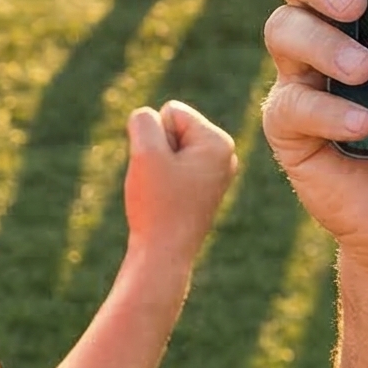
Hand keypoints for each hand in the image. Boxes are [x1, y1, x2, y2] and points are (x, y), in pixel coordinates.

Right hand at [122, 101, 236, 276]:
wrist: (163, 255)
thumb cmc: (157, 205)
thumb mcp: (145, 153)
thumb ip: (143, 120)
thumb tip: (148, 118)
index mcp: (219, 142)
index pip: (170, 112)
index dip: (155, 138)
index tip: (164, 171)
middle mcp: (224, 154)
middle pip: (171, 127)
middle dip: (157, 150)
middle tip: (163, 185)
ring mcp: (215, 171)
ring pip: (166, 147)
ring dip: (156, 165)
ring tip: (164, 193)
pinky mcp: (202, 186)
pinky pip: (169, 165)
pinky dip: (160, 179)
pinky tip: (167, 201)